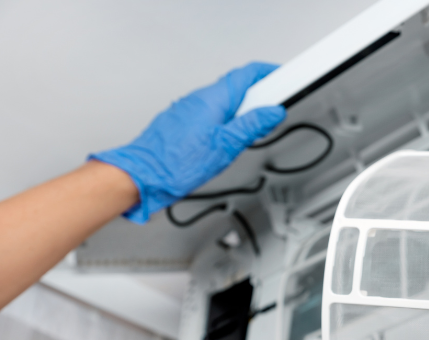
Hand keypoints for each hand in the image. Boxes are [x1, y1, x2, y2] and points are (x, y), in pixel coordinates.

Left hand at [90, 62, 285, 222]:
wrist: (144, 175)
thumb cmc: (176, 163)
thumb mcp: (226, 145)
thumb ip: (252, 126)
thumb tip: (272, 112)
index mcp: (213, 99)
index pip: (247, 74)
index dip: (269, 74)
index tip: (284, 79)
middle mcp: (199, 99)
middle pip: (237, 88)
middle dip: (259, 98)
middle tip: (271, 116)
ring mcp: (189, 109)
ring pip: (225, 103)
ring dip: (242, 113)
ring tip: (249, 135)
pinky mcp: (184, 121)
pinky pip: (212, 114)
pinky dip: (227, 121)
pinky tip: (228, 140)